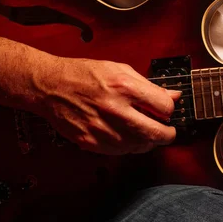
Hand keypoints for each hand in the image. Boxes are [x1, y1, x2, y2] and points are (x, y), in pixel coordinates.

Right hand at [35, 58, 179, 154]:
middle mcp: (115, 110)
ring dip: (148, 141)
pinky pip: (122, 152)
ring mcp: (103, 129)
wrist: (50, 87)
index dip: (169, 109)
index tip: (166, 110)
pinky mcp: (92, 143)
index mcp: (124, 87)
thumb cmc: (83, 75)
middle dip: (168, 134)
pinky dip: (130, 146)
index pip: (165, 107)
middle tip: (168, 131)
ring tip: (145, 131)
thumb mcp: (119, 69)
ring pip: (141, 146)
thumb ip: (148, 85)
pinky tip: (127, 135)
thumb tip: (172, 95)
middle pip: (157, 133)